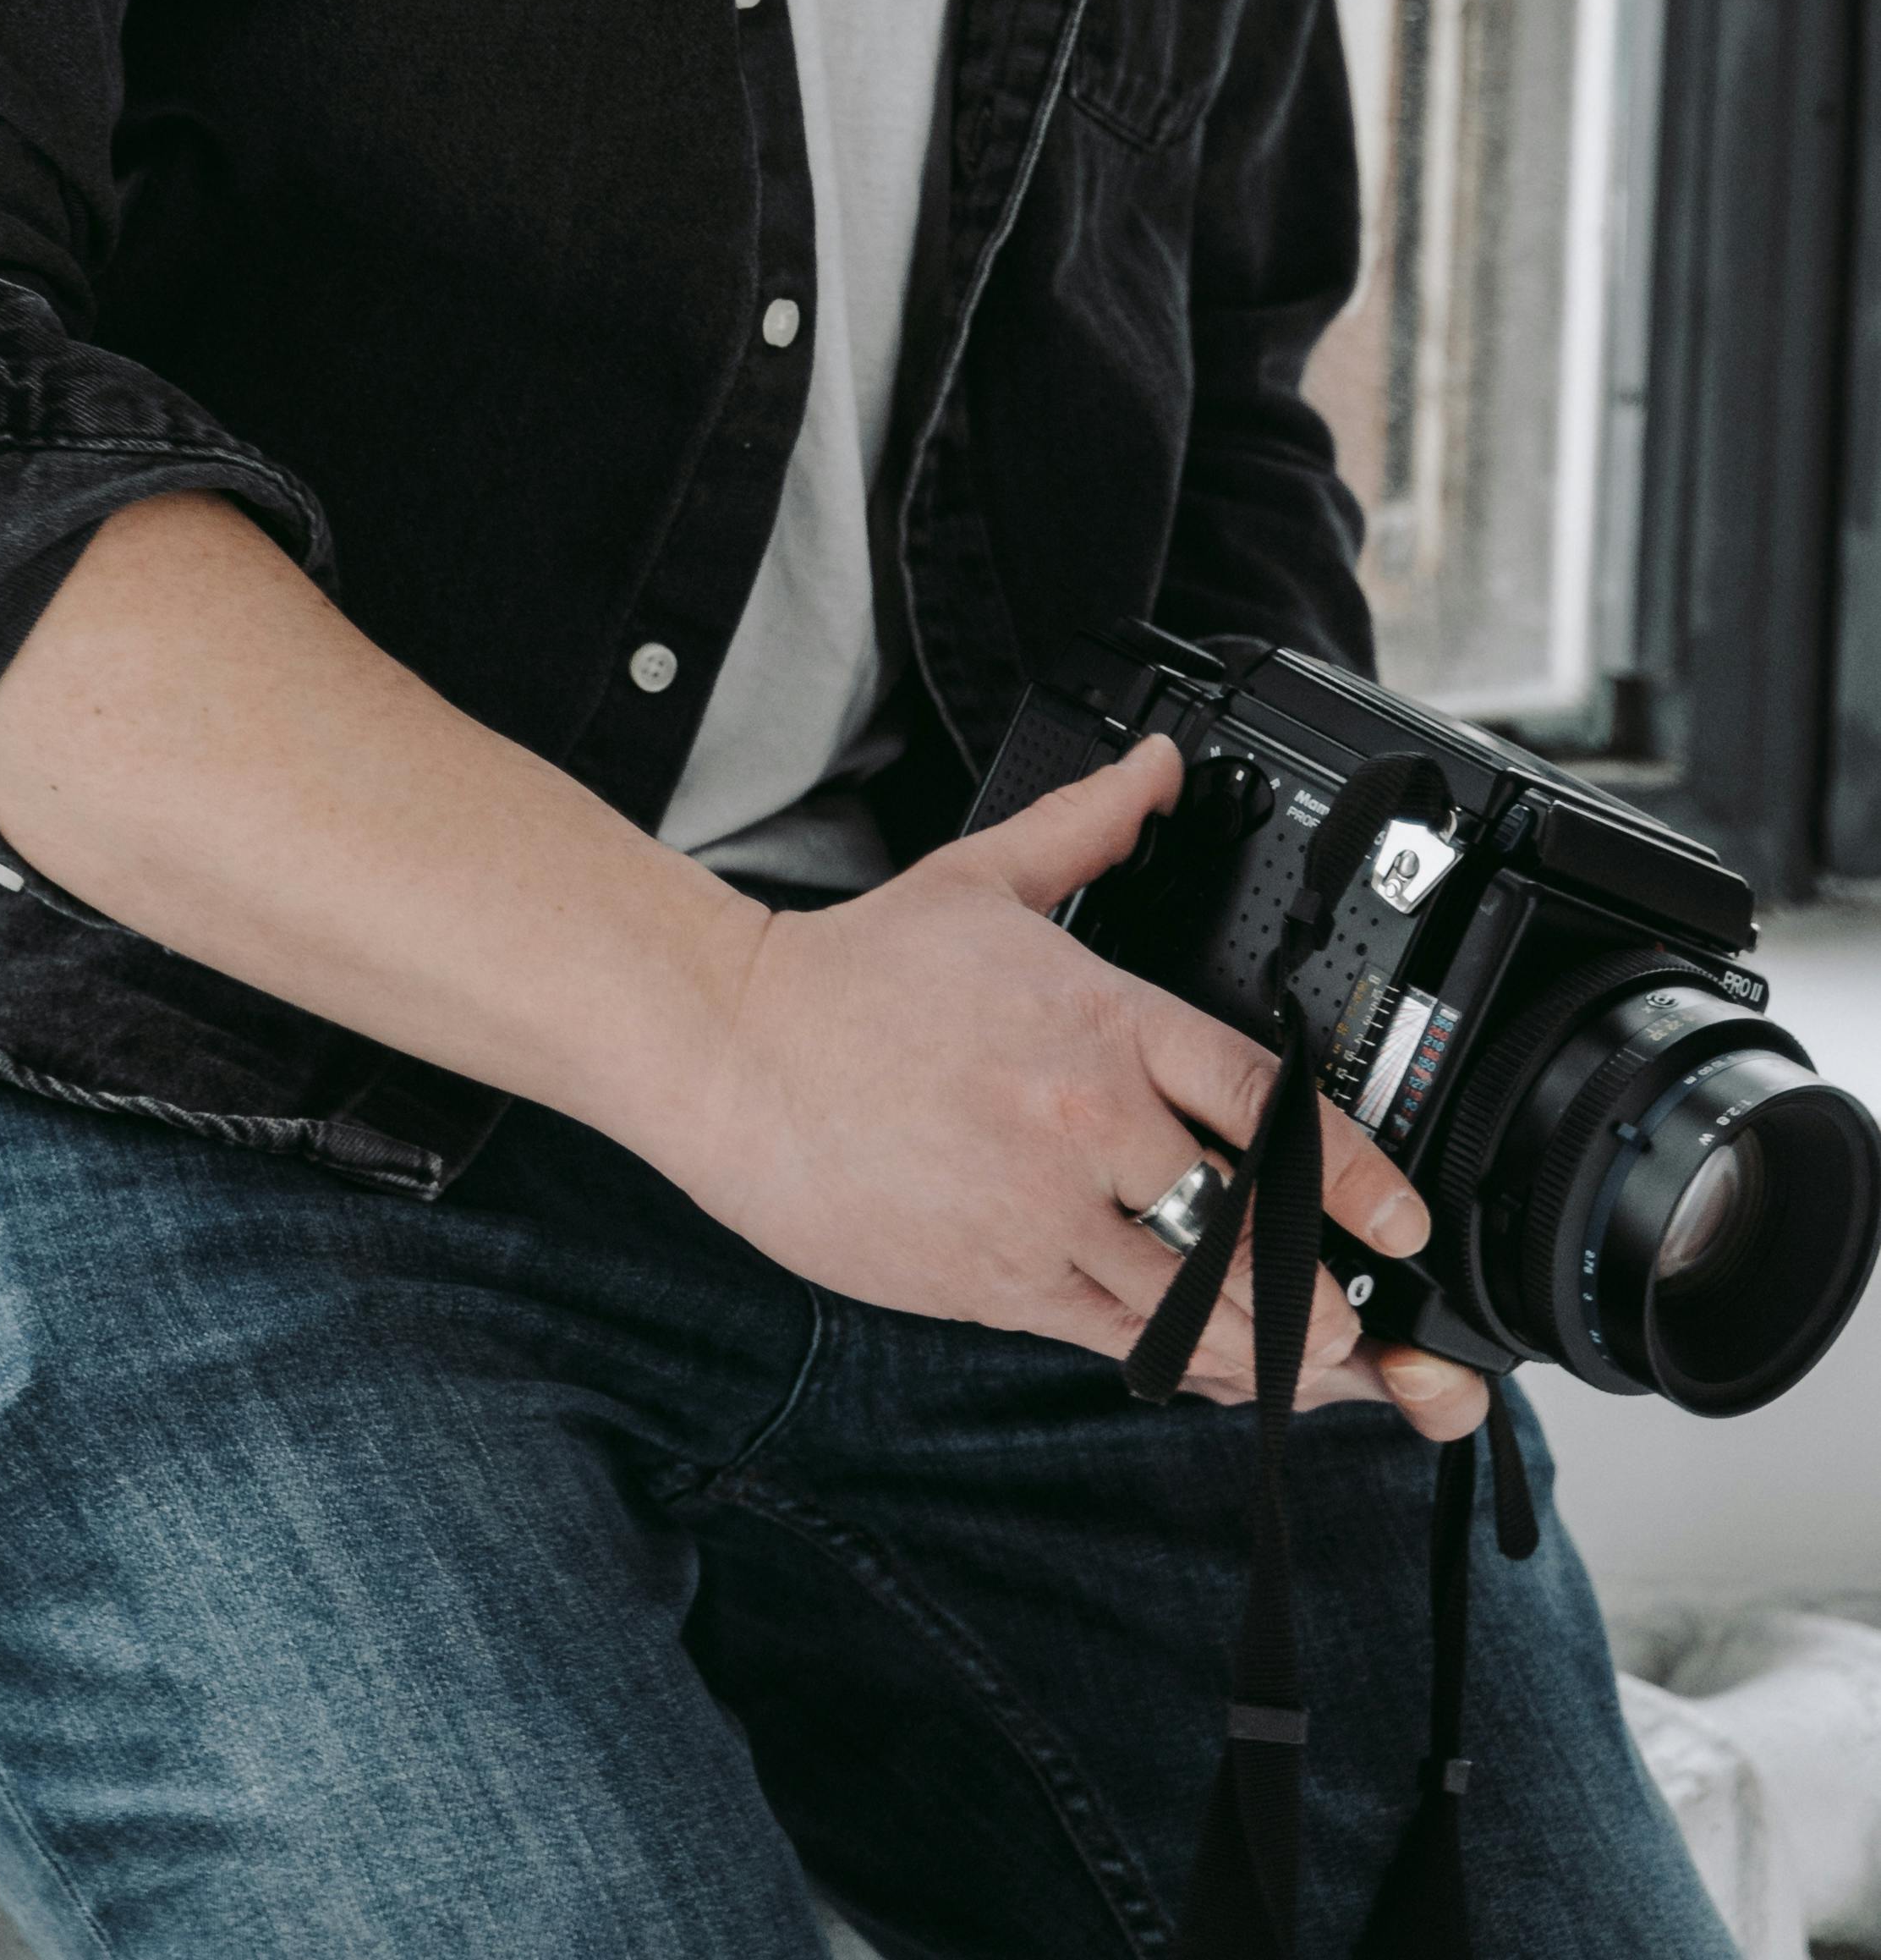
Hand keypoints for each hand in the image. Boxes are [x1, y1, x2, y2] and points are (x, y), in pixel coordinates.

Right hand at [650, 734, 1490, 1440]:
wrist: (733, 1052)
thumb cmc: (855, 973)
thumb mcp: (982, 879)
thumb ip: (1088, 825)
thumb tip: (1158, 764)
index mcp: (1100, 1019)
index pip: (1264, 1104)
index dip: (1353, 1175)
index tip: (1402, 1224)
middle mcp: (1086, 1123)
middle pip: (1245, 1228)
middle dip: (1324, 1293)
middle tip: (1376, 1325)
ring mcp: (1042, 1211)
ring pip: (1192, 1305)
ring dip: (1270, 1348)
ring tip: (1327, 1371)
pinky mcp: (995, 1278)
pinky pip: (1118, 1340)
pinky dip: (1179, 1361)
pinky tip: (1217, 1371)